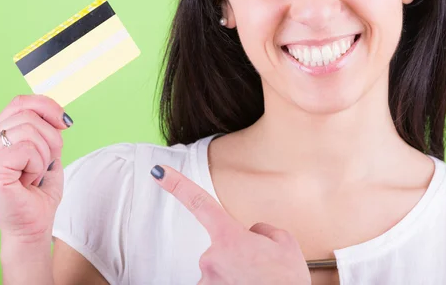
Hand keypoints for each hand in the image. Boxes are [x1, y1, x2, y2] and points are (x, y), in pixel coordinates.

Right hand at [0, 95, 71, 242]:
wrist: (33, 225)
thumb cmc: (38, 192)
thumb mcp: (46, 150)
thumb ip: (45, 127)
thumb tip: (58, 113)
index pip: (19, 102)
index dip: (47, 106)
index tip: (66, 123)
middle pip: (29, 116)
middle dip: (51, 139)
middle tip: (45, 164)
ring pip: (30, 131)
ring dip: (44, 155)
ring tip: (34, 174)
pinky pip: (28, 149)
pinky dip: (38, 165)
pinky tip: (28, 181)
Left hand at [151, 165, 310, 284]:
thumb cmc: (287, 282)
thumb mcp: (284, 243)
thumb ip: (262, 230)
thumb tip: (252, 234)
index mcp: (228, 237)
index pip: (199, 203)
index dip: (176, 184)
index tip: (158, 172)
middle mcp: (211, 258)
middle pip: (221, 246)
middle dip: (239, 253)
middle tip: (261, 268)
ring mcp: (207, 281)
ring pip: (221, 269)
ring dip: (236, 274)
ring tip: (257, 281)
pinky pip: (219, 284)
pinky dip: (234, 284)